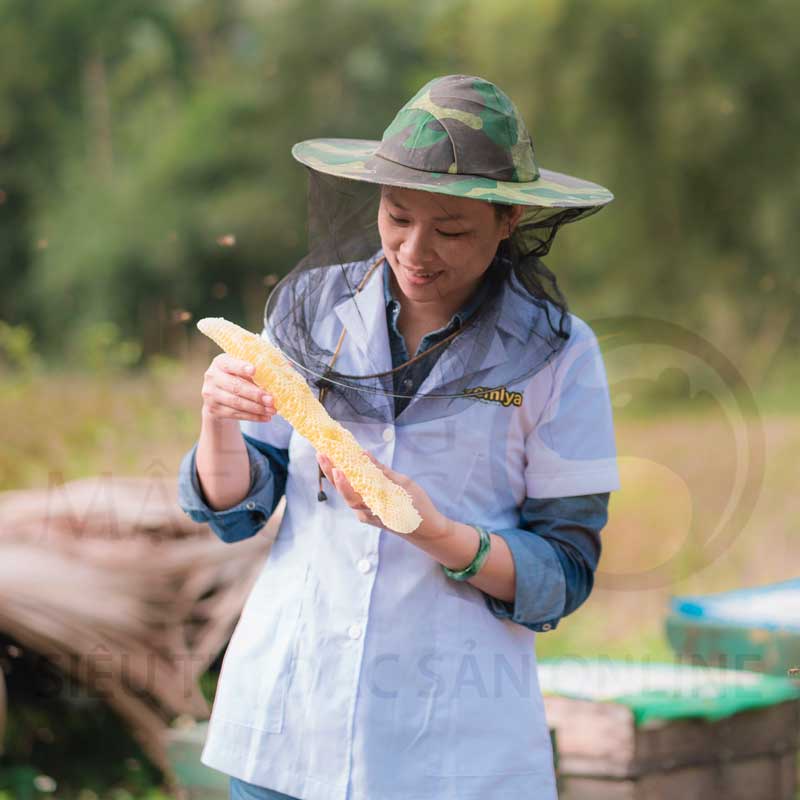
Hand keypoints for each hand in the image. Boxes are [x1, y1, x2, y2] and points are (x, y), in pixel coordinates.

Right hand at [200, 353, 275, 423]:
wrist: (219, 395)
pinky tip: (265, 417)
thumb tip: (289, 365)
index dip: (242, 367)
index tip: (254, 370)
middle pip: (235, 386)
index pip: (230, 364)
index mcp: (221, 362)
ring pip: (236, 403)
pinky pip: (236, 414)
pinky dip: (253, 417)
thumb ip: (262, 366)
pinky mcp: (214, 409)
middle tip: (272, 400)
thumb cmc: (238, 376)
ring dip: (257, 408)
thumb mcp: (245, 367)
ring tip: (272, 410)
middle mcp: (212, 377)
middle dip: (256, 394)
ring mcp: (211, 394)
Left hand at [316, 452, 447, 538]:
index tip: (336, 468)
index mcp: (376, 507)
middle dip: (330, 472)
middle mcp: (366, 513)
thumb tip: (364, 455)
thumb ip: (382, 472)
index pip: (353, 495)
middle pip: (344, 493)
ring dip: (336, 476)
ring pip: (347, 494)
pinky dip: (347, 482)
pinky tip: (343, 467)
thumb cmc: (418, 508)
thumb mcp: (403, 485)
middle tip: (320, 453)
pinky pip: (355, 495)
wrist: (427, 531)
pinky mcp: (368, 512)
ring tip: (326, 457)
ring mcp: (366, 513)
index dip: (342, 482)